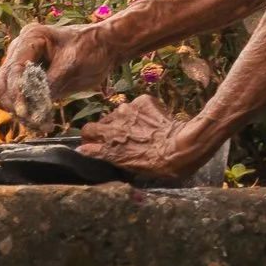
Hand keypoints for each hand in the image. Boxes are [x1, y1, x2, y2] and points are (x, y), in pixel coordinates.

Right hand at [0, 19, 116, 115]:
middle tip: (29, 120)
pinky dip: (27, 110)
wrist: (105, 48)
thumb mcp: (72, 66)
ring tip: (36, 123)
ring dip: (18, 109)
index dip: (16, 92)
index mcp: (31, 38)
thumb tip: (35, 106)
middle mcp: (21, 48)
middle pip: (3, 80)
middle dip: (13, 102)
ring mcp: (24, 63)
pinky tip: (41, 121)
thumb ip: (52, 83)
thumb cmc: (91, 48)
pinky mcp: (30, 78)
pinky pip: (21, 96)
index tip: (23, 112)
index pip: (14, 68)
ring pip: (7, 91)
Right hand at [81, 93, 210, 183]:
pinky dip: (142, 114)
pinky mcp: (143, 101)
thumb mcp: (126, 164)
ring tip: (142, 132)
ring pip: (120, 113)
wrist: (182, 147)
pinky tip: (154, 124)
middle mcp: (114, 121)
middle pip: (101, 122)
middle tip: (122, 139)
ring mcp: (128, 109)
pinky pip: (137, 106)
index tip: (96, 143)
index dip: (91, 138)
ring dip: (126, 121)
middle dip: (107, 129)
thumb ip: (103, 153)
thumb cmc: (156, 164)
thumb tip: (82, 148)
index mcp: (109, 139)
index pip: (87, 131)